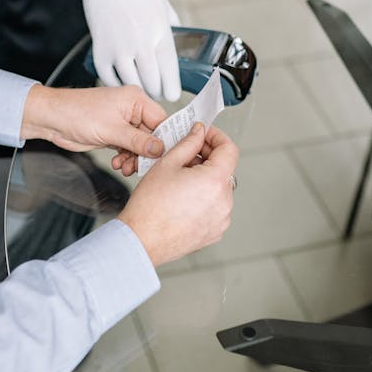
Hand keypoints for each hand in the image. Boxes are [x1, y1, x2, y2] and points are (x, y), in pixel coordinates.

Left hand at [21, 84, 167, 175]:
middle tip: (141, 167)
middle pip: (152, 136)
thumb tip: (160, 149)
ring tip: (125, 167)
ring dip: (135, 159)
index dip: (165, 140)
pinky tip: (118, 163)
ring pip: (140, 145)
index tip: (165, 157)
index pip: (162, 121)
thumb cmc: (76, 112)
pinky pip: (128, 148)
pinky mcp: (113, 134)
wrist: (52, 119)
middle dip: (147, 154)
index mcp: (135, 100)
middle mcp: (131, 110)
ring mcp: (122, 123)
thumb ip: (138, 141)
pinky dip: (125, 158)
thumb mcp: (112, 130)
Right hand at [76, 0, 180, 100]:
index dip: (171, 89)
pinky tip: (119, 80)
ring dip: (136, 89)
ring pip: (130, 83)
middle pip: (152, 83)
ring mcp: (119, 48)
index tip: (171, 94)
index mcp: (161, 31)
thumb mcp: (164, 3)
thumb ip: (171, 25)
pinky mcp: (100, 49)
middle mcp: (141, 43)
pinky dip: (114, 83)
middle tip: (155, 91)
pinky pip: (108, 77)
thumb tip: (177, 40)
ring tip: (139, 87)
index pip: (170, 72)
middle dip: (155, 91)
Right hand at [118, 122, 237, 265]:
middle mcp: (225, 201)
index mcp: (215, 181)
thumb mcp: (167, 163)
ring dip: (204, 178)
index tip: (204, 134)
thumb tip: (198, 133)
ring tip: (179, 179)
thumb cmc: (150, 206)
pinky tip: (182, 197)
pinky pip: (215, 206)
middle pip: (224, 169)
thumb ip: (188, 143)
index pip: (229, 148)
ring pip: (218, 188)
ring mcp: (222, 218)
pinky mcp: (215, 231)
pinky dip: (203, 198)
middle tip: (185, 154)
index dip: (215, 136)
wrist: (142, 238)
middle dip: (206, 158)